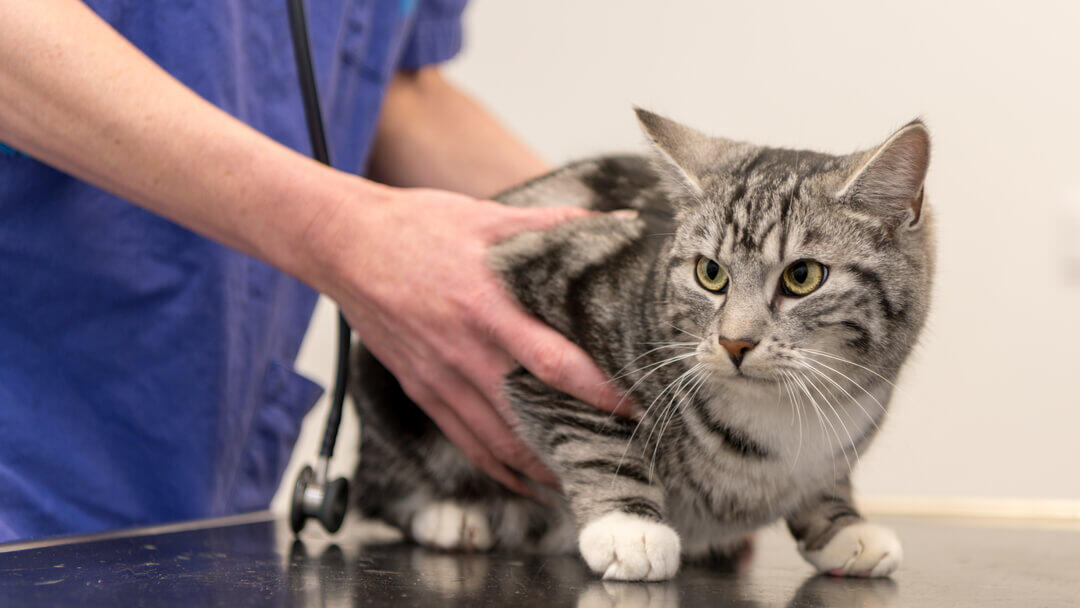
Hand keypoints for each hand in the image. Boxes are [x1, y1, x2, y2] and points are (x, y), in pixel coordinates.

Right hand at [312, 184, 630, 494]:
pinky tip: (528, 482)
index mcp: (486, 307)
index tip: (634, 406)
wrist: (345, 245)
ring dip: (543, 467)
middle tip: (622, 453)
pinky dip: (500, 469)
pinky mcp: (423, 391)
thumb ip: (552, 225)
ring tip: (585, 475)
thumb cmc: (416, 227)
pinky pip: (466, 442)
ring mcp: (440, 379)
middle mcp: (464, 353)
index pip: (553, 363)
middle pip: (529, 417)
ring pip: (498, 443)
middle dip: (578, 440)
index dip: (597, 391)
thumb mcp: (487, 217)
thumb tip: (616, 220)